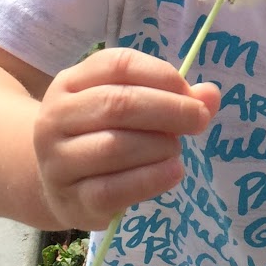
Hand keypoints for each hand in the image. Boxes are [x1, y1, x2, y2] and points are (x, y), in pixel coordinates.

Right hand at [33, 47, 219, 229]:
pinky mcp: (70, 200)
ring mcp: (57, 161)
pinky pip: (113, 189)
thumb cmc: (100, 135)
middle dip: (169, 110)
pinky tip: (173, 172)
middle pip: (117, 104)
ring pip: (114, 147)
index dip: (162, 75)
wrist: (55, 185)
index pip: (118, 65)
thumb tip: (210, 95)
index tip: (191, 93)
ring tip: (176, 149)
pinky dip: (151, 179)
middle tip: (199, 120)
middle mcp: (55, 117)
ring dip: (159, 146)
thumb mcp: (126, 107)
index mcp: (71, 82)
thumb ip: (170, 97)